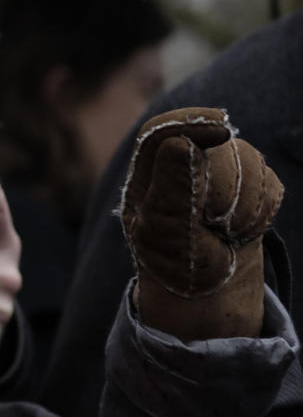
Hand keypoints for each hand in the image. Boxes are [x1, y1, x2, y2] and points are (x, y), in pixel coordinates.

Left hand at [122, 108, 282, 340]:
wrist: (205, 295)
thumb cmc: (175, 265)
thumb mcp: (165, 234)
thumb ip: (173, 189)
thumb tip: (181, 142)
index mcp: (147, 173)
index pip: (163, 129)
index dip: (191, 121)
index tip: (222, 130)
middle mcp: (180, 164)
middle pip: (216, 144)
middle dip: (225, 187)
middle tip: (212, 223)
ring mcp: (217, 172)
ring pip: (249, 158)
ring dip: (244, 204)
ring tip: (224, 232)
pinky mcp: (248, 185)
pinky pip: (270, 181)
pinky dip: (262, 210)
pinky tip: (240, 230)